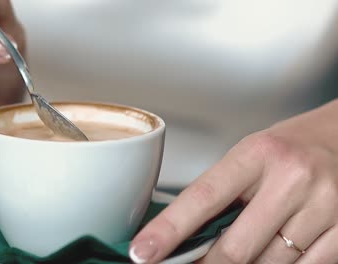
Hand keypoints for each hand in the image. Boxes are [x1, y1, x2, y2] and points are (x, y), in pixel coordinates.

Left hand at [130, 100, 337, 263]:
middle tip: (194, 262)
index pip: (202, 198)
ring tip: (245, 246)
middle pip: (235, 247)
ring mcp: (323, 206)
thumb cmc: (289, 148)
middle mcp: (292, 178)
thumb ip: (221, 195)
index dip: (168, 230)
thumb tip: (188, 238)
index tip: (143, 251)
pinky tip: (275, 251)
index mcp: (257, 154)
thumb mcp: (249, 157)